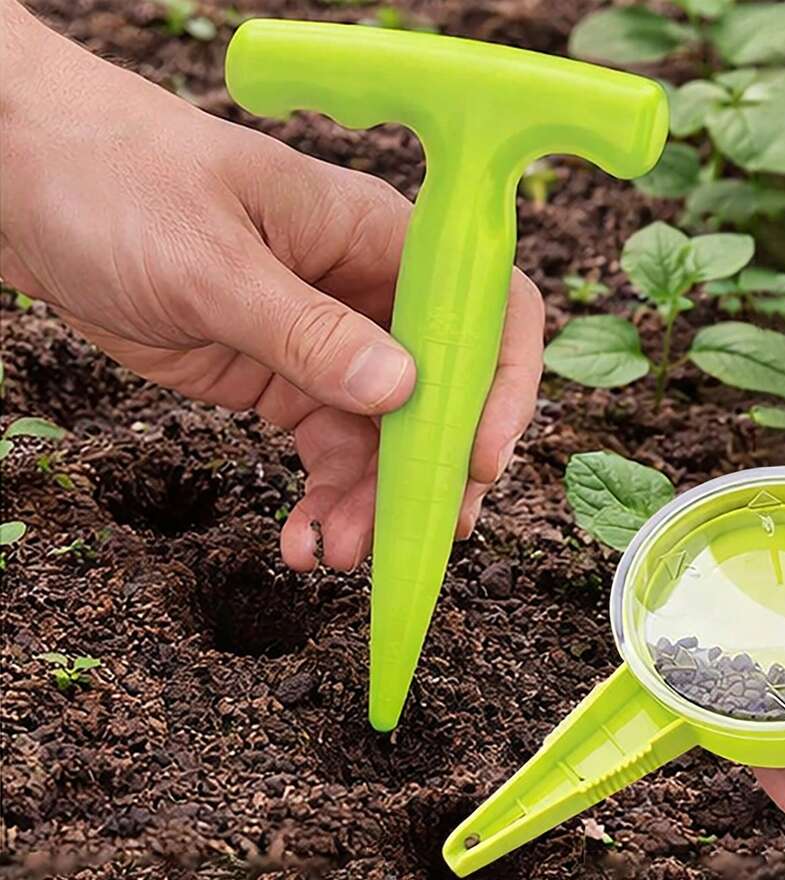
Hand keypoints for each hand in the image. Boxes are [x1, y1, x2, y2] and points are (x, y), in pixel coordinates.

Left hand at [0, 1, 543, 570]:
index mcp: (375, 236)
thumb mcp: (210, 264)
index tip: (480, 460)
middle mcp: (368, 291)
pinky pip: (328, 452)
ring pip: (383, 439)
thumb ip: (306, 333)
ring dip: (370, 504)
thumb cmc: (118, 184)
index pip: (482, 307)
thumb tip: (400, 393)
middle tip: (416, 538)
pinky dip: (325, 501)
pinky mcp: (283, 381)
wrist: (33, 190)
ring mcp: (327, 341)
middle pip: (441, 393)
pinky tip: (304, 540)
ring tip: (334, 554)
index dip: (501, 386)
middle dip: (431, 470)